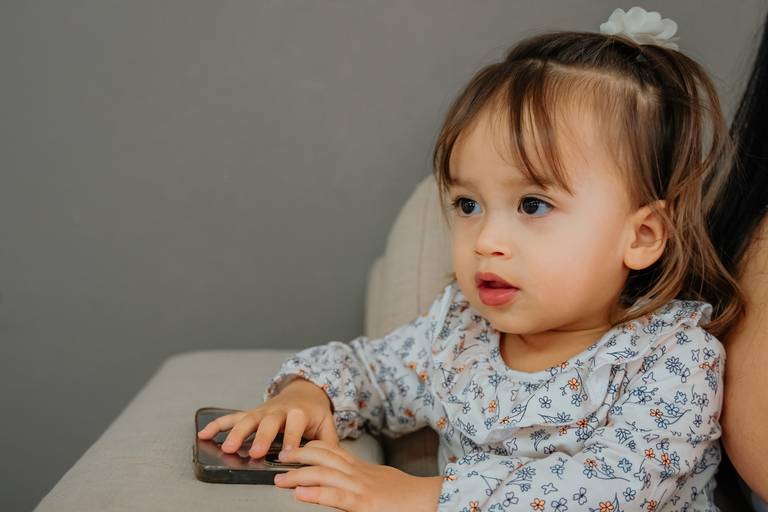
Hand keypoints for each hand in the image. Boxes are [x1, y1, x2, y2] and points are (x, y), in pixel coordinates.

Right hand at [196, 377, 337, 457]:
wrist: (305, 390)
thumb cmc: (314, 412)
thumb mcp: (326, 424)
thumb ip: (328, 442)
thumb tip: (332, 461)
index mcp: (299, 413)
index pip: (296, 426)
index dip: (292, 440)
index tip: (287, 455)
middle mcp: (279, 410)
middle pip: (269, 422)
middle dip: (261, 437)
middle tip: (254, 452)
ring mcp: (263, 411)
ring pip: (248, 419)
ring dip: (236, 432)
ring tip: (226, 447)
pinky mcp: (252, 413)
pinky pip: (233, 417)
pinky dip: (218, 424)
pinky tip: (204, 433)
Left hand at [273, 439, 442, 511]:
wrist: (427, 500)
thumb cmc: (406, 496)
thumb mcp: (379, 482)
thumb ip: (360, 481)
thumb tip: (344, 487)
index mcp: (360, 468)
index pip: (331, 450)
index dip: (310, 447)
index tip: (293, 449)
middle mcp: (357, 473)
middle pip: (322, 455)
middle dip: (298, 455)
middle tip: (280, 458)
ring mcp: (359, 487)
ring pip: (323, 473)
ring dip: (297, 475)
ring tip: (280, 479)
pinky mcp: (363, 503)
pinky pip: (335, 496)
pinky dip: (315, 494)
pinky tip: (300, 495)